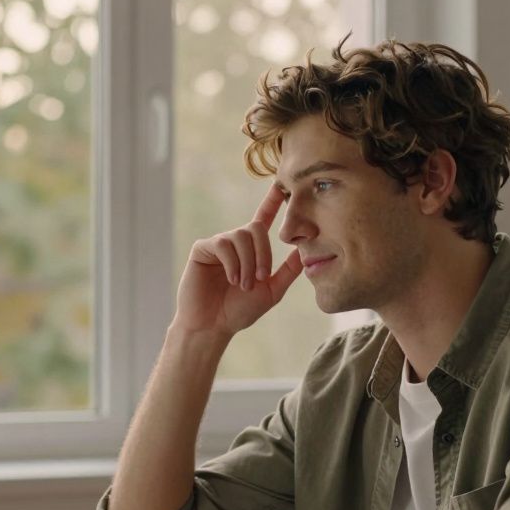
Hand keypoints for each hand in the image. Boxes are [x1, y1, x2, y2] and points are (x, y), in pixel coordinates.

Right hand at [173, 185, 303, 337]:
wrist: (213, 326)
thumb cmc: (239, 311)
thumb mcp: (272, 290)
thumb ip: (288, 270)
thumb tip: (307, 250)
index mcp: (251, 249)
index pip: (263, 218)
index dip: (272, 200)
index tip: (281, 184)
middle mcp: (234, 242)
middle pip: (255, 228)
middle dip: (263, 253)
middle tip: (260, 278)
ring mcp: (218, 244)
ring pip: (240, 236)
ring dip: (247, 263)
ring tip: (244, 284)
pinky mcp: (202, 249)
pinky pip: (223, 244)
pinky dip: (233, 263)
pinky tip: (232, 279)